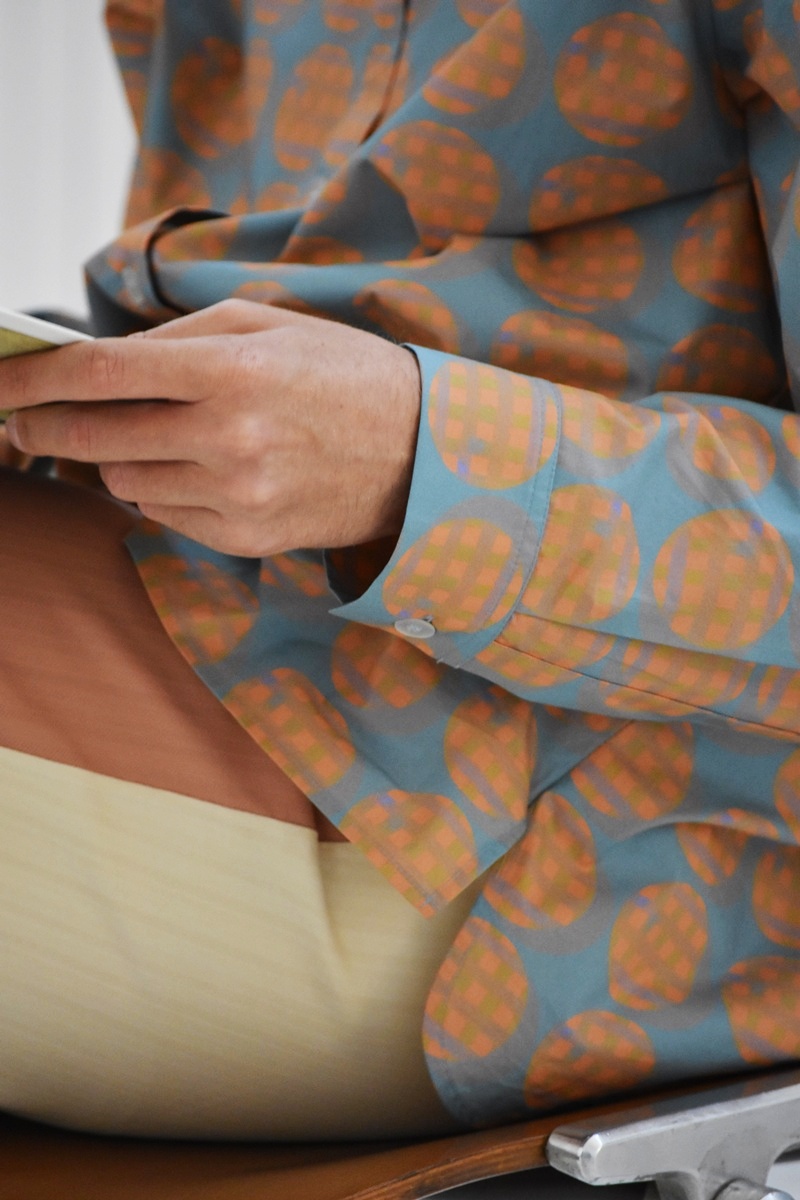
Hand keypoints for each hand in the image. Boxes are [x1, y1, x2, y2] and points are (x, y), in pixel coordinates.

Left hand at [2, 300, 421, 556]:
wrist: (422, 451)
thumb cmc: (343, 373)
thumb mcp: (266, 325)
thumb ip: (177, 339)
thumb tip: (99, 364)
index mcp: (234, 369)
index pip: (101, 374)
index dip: (31, 377)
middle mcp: (231, 439)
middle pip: (95, 436)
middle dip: (43, 425)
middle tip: (21, 419)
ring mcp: (239, 497)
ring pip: (123, 480)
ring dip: (113, 456)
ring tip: (142, 435)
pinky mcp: (247, 538)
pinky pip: (163, 514)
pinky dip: (157, 489)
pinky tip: (189, 468)